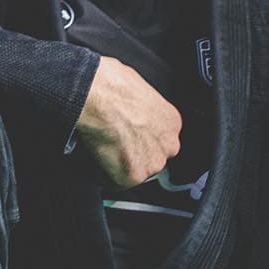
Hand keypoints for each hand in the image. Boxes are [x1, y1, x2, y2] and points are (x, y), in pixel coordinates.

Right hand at [74, 56, 180, 187]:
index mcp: (172, 122)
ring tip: (105, 148)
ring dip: (122, 165)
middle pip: (153, 159)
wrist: (97, 95)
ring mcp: (152, 163)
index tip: (131, 138)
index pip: (161, 140)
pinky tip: (99, 157)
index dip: (142, 140)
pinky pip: (118, 183)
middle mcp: (168, 144)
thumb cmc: (112, 85)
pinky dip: (106, 175)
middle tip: (115, 144)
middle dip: (136, 155)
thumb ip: (143, 110)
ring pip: (137, 171)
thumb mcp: (140, 91)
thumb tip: (131, 113)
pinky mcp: (133, 176)